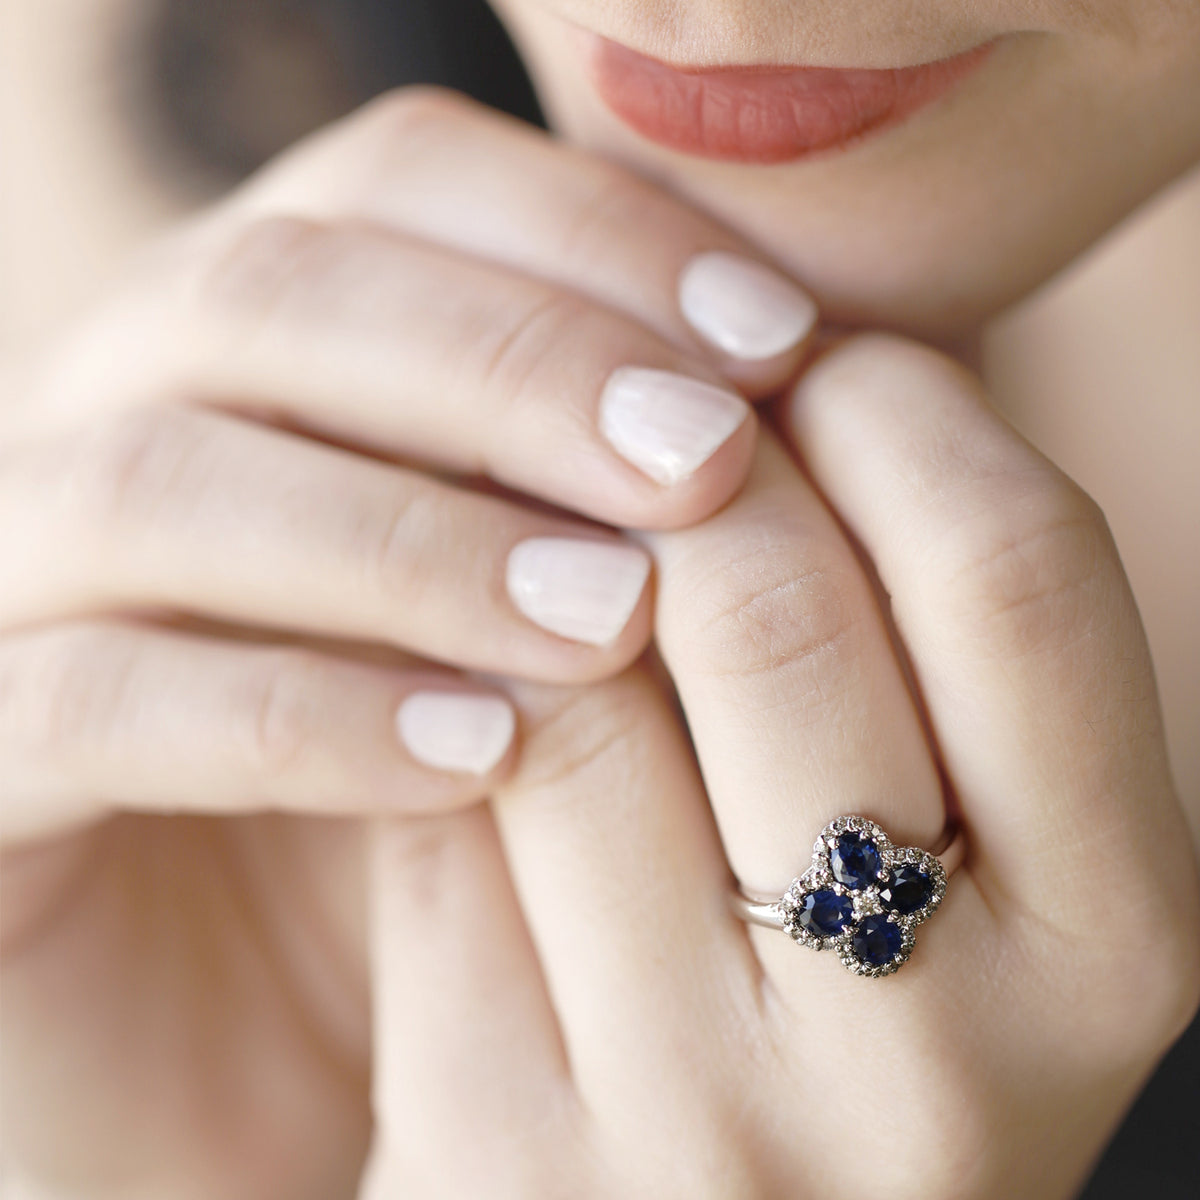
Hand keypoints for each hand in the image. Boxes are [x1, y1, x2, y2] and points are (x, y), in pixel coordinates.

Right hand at [0, 90, 819, 1195]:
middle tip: (707, 460)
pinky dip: (300, 716)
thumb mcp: (541, 616)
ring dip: (415, 537)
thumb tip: (782, 394)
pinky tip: (481, 760)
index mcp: (252, 344)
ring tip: (613, 622)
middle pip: (277, 290)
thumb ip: (612, 493)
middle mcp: (116, 419)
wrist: (280, 1015)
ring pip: (166, 483)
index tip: (781, 346)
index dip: (592, 237)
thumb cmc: (450, 796)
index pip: (396, 180)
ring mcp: (18, 583)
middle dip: (514, 364)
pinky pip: (95, 702)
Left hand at [362, 336, 1199, 1199]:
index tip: (792, 361)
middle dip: (682, 459)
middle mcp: (939, 1055)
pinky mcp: (504, 1154)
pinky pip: (441, 815)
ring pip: (574, 692)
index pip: (1015, 561)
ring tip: (538, 529)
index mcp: (1111, 941)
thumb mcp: (966, 857)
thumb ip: (923, 647)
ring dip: (534, 564)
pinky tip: (452, 686)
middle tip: (639, 418)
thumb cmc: (849, 1020)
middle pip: (772, 602)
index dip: (888, 406)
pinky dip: (436, 704)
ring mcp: (710, 1126)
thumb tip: (786, 370)